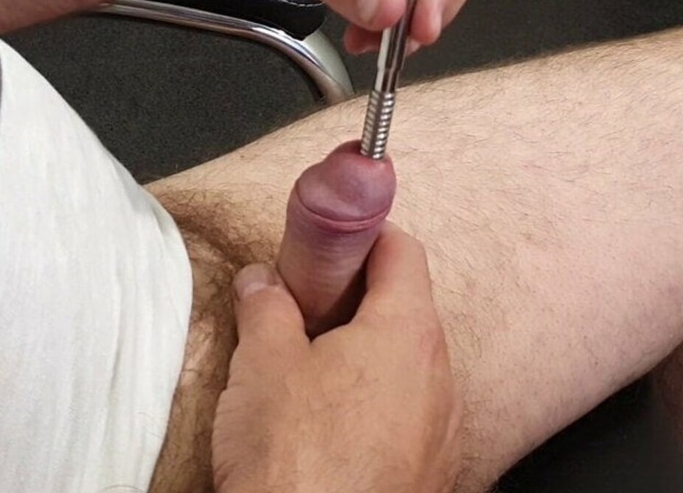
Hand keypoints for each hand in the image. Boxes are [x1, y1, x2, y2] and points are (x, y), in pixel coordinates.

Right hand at [211, 224, 461, 492]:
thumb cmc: (294, 459)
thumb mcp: (264, 362)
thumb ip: (266, 305)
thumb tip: (262, 281)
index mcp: (407, 332)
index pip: (403, 250)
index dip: (366, 233)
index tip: (334, 237)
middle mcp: (438, 375)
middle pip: (408, 303)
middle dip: (358, 292)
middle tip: (308, 300)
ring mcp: (440, 426)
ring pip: (408, 358)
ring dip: (367, 345)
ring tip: (312, 360)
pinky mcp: (430, 467)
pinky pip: (410, 406)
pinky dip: (376, 392)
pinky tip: (330, 415)